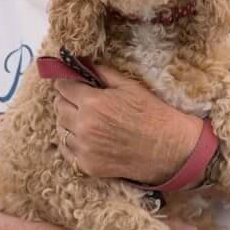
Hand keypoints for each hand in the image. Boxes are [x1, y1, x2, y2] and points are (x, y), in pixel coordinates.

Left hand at [53, 64, 200, 183]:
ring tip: (82, 119)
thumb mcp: (129, 86)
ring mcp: (84, 148)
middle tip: (78, 100)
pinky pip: (66, 150)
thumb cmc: (152, 113)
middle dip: (66, 100)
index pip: (63, 87)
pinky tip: (83, 137)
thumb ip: (102, 73)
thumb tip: (82, 64)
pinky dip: (70, 142)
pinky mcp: (88, 165)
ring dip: (67, 121)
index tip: (71, 83)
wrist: (171, 148)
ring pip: (59, 129)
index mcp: (93, 103)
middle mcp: (84, 125)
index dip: (67, 83)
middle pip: (58, 107)